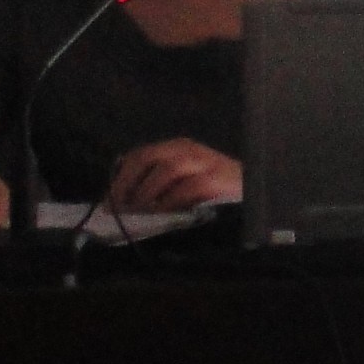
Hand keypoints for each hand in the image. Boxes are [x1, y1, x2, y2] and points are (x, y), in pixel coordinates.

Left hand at [107, 138, 242, 213]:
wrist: (256, 194)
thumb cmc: (215, 192)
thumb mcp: (184, 180)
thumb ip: (158, 183)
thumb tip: (121, 201)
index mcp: (177, 148)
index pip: (139, 155)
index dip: (119, 179)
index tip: (107, 203)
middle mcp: (189, 150)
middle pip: (147, 158)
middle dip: (127, 184)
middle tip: (118, 210)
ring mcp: (205, 163)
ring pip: (166, 169)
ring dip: (147, 193)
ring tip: (139, 214)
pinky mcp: (217, 180)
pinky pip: (187, 188)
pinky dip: (171, 202)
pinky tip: (164, 216)